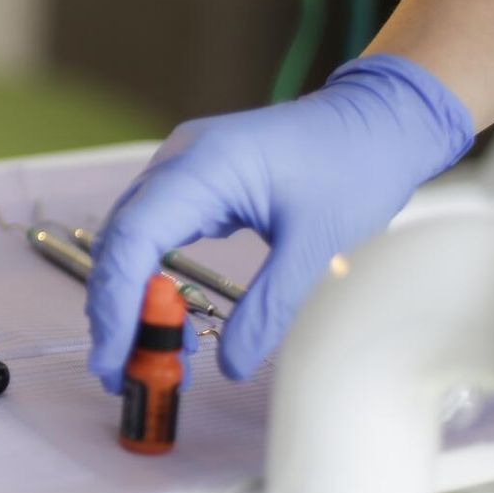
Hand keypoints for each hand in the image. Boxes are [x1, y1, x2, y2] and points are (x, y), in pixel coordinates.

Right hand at [86, 54, 473, 390]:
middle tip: (125, 372)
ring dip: (132, 298)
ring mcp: (181, 168)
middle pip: (119, 243)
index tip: (114, 358)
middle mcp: (178, 161)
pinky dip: (151, 278)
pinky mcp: (193, 181)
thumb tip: (231, 365)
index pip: (132, 239)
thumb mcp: (319, 246)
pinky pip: (151, 232)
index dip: (115, 303)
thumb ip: (270, 307)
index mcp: (203, 167)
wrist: (379, 119)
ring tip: (155, 353)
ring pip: (129, 240)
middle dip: (115, 311)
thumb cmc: (355, 167)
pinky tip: (170, 314)